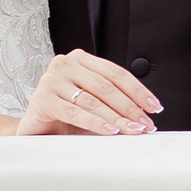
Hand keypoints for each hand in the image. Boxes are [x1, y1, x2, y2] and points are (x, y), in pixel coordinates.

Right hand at [19, 49, 160, 134]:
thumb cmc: (65, 116)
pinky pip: (75, 112)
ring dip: (117, 118)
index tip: (154, 107)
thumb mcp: (91, 103)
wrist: (35, 129)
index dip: (138, 90)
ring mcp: (51, 79)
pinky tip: (110, 131)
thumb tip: (144, 114)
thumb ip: (112, 102)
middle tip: (145, 125)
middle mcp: (65, 64)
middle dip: (130, 108)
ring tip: (132, 130)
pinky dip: (95, 123)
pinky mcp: (42, 99)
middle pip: (106, 86)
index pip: (116, 73)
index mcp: (80, 60)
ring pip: (93, 100)